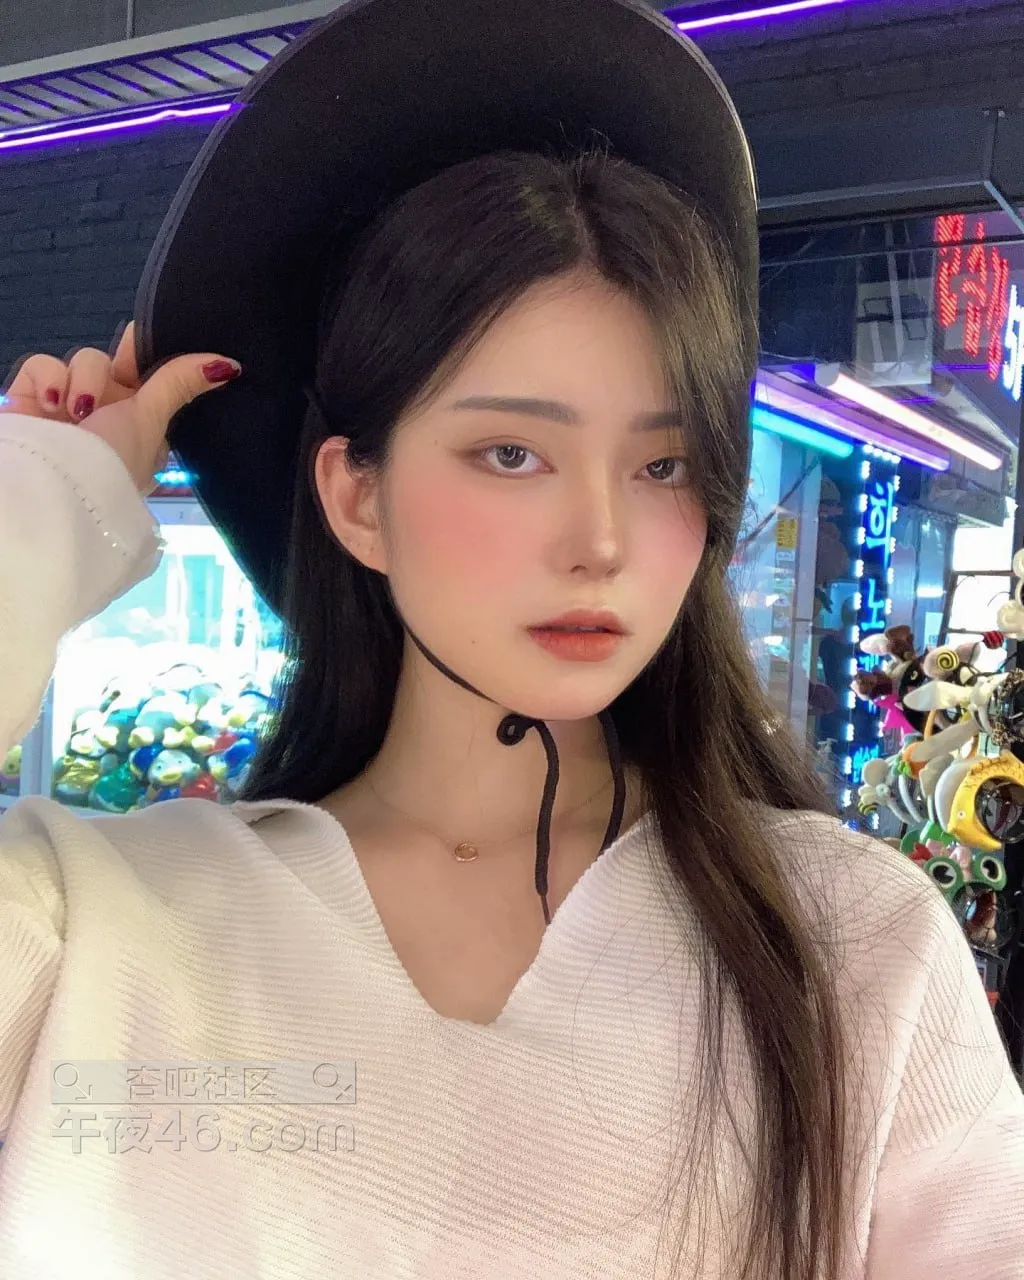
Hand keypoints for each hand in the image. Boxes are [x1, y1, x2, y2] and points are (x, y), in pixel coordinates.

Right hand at [0, 322, 240, 494]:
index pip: (152, 377)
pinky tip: (51, 404)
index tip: (163, 341)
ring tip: (80, 412)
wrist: (49, 487)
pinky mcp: (30, 398)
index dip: (155, 357)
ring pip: (85, 359)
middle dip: (119, 363)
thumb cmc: (111, 460)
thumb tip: (229, 364)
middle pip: (117, 362)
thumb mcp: (151, 421)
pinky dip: (48, 379)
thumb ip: (180, 383)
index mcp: (142, 425)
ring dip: (85, 381)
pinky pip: (43, 364)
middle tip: (122, 370)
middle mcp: (107, 414)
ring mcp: (69, 406)